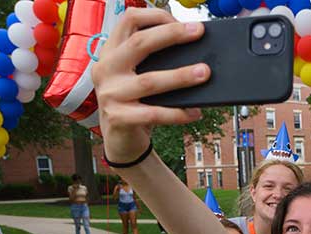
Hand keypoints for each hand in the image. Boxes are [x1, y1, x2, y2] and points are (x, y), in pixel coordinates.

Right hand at [91, 8, 208, 163]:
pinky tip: (194, 112)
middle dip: (172, 35)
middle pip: (139, 43)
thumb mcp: (138, 75)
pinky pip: (153, 113)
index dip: (157, 16)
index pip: (129, 20)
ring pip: (150, 80)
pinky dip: (177, 113)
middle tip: (198, 33)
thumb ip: (155, 60)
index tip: (183, 22)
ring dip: (181, 76)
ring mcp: (110, 94)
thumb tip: (194, 48)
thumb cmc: (136, 102)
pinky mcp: (118, 118)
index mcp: (111, 51)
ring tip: (204, 73)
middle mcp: (106, 68)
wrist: (121, 140)